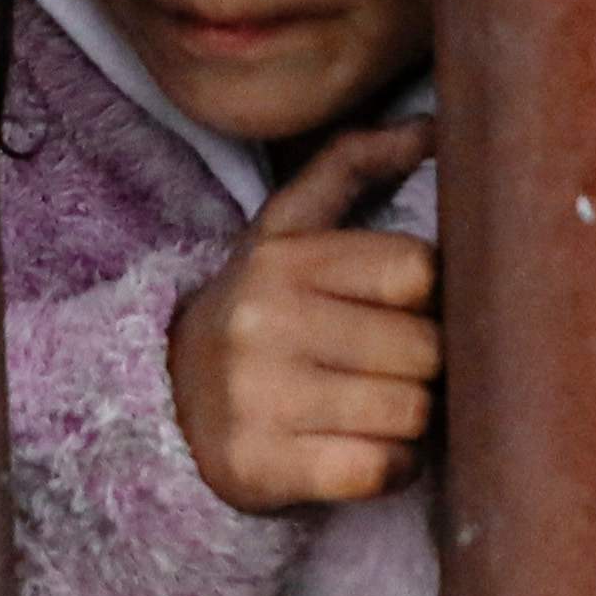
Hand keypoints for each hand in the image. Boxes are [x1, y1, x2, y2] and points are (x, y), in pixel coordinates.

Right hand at [169, 123, 438, 513]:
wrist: (164, 402)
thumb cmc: (260, 310)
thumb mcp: (288, 230)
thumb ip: (353, 166)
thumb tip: (431, 126)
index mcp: (285, 258)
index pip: (416, 270)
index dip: (427, 298)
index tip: (403, 310)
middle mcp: (267, 321)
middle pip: (425, 349)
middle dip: (426, 365)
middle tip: (397, 368)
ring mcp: (259, 397)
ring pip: (410, 411)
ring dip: (413, 419)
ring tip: (379, 408)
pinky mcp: (259, 466)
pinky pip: (379, 470)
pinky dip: (390, 467)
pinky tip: (364, 450)